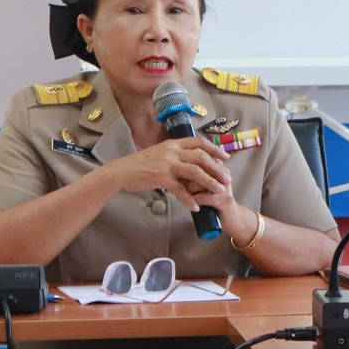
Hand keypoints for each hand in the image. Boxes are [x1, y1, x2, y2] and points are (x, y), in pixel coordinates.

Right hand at [102, 136, 232, 213]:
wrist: (121, 172)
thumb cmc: (139, 164)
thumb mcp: (158, 154)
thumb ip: (173, 155)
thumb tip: (187, 162)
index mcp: (172, 143)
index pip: (199, 142)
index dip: (214, 148)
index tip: (225, 156)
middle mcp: (172, 151)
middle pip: (201, 157)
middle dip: (217, 168)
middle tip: (228, 177)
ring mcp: (167, 164)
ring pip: (195, 172)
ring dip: (210, 182)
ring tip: (220, 191)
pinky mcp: (161, 177)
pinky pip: (180, 189)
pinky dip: (189, 199)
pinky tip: (196, 206)